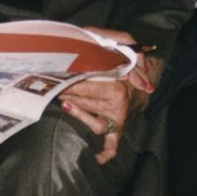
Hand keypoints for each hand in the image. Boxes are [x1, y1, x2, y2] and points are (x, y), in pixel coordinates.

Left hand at [59, 27, 162, 164]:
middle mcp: (117, 103)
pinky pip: (112, 145)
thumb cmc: (126, 57)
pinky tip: (95, 157)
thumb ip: (107, 38)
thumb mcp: (120, 39)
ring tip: (65, 104)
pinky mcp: (117, 128)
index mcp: (117, 84)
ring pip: (92, 123)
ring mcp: (117, 118)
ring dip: (78, 115)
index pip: (84, 85)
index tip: (54, 77)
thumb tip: (87, 47)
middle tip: (53, 88)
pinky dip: (104, 153)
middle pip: (84, 102)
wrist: (143, 78)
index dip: (67, 81)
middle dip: (67, 94)